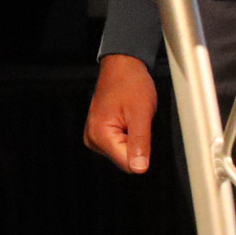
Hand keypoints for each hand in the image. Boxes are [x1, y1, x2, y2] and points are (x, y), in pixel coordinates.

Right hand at [85, 54, 157, 173]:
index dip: (142, 151)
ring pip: (122, 153)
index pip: (127, 164)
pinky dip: (128, 135)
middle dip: (137, 144)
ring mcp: (94, 135)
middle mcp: (92, 138)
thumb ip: (140, 143)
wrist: (123, 65)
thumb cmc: (130, 83)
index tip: (142, 131)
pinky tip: (127, 120)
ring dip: (132, 139)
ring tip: (132, 118)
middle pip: (124, 160)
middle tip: (137, 122)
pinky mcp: (99, 132)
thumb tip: (139, 168)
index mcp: (99, 135)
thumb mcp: (141, 114)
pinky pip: (119, 145)